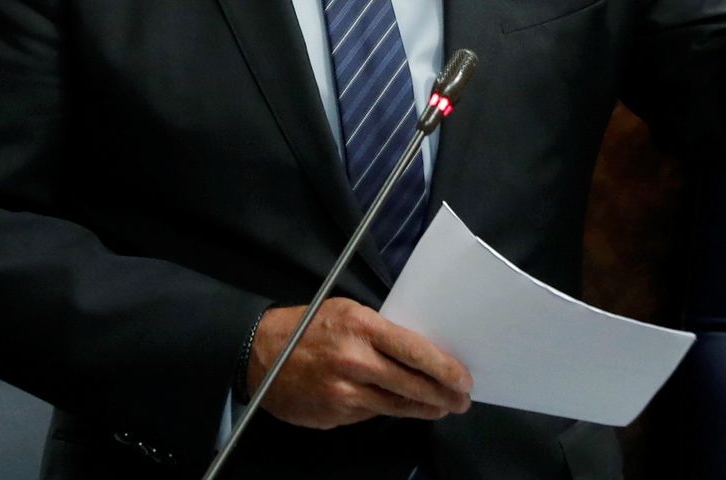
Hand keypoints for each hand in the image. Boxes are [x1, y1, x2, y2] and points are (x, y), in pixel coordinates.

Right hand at [248, 299, 471, 428]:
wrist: (261, 355)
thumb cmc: (309, 326)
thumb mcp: (347, 313)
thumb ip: (381, 332)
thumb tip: (418, 352)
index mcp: (362, 327)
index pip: (415, 350)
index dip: (444, 367)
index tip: (463, 378)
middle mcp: (355, 360)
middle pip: (412, 383)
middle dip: (442, 394)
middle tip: (462, 400)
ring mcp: (345, 390)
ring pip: (397, 404)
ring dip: (424, 409)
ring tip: (442, 408)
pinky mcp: (336, 412)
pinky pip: (372, 412)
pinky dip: (392, 410)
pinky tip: (405, 409)